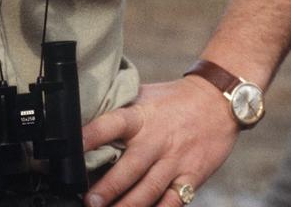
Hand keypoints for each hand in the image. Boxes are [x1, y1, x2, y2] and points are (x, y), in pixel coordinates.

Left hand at [82, 77, 238, 206]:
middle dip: (108, 187)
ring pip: (149, 189)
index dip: (91, 135)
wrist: (218, 101)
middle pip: (130, 167)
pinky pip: (173, 202)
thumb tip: (88, 121)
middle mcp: (157, 138)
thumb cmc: (175, 99)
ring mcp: (175, 160)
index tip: (72, 147)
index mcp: (141, 114)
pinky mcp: (192, 176)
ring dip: (128, 206)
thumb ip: (123, 111)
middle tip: (89, 201)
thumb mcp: (145, 96)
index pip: (112, 124)